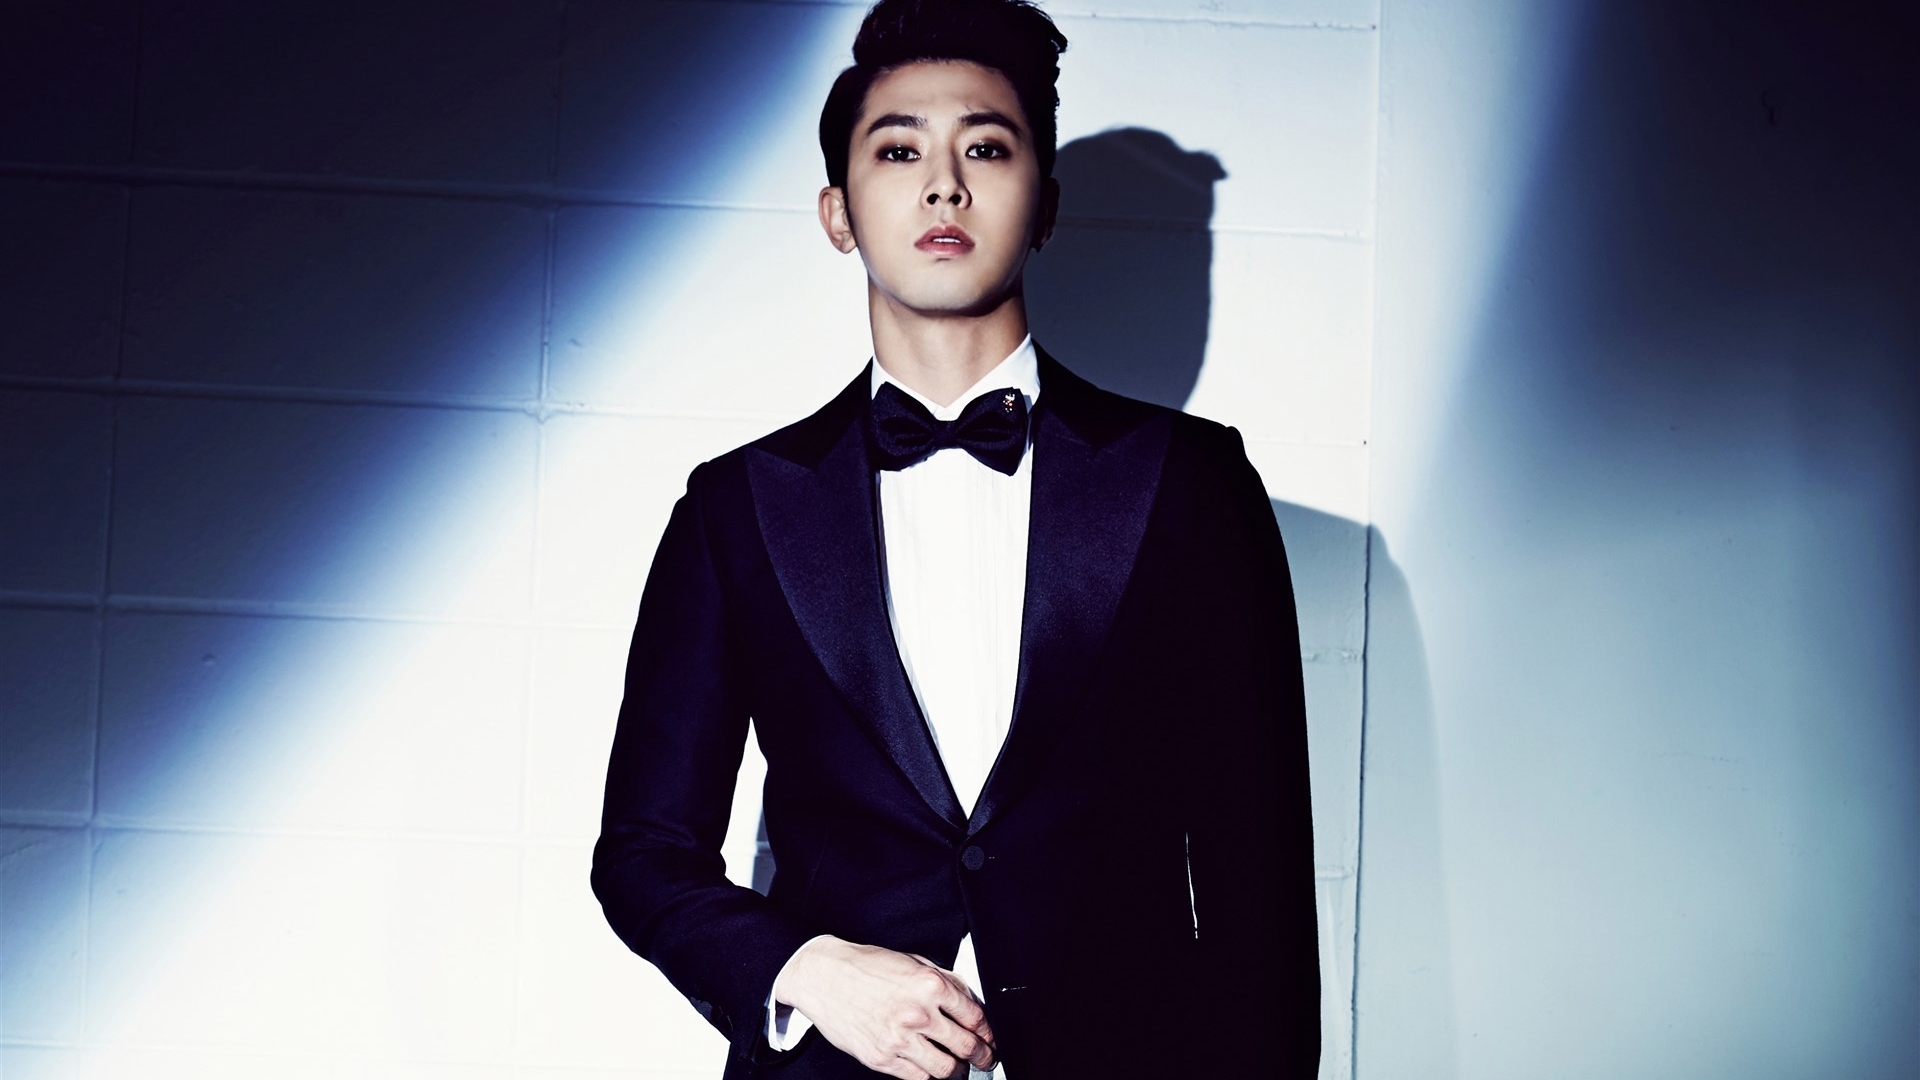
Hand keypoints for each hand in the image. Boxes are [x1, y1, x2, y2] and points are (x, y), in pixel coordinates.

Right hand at [772, 935, 995, 1078]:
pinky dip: (930, 1076)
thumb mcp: (912, 961)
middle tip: (985, 1058)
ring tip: (959, 1067)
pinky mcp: (881, 1058)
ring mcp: (899, 1039)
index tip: (990, 1037)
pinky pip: (918, 1078)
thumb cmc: (865, 966)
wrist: (822, 976)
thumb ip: (944, 980)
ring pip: (946, 1068)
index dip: (989, 1032)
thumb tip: (971, 1001)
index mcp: (929, 985)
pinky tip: (932, 1068)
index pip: (975, 1017)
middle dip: (982, 1055)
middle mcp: (917, 1013)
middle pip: (966, 1045)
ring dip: (958, 1070)